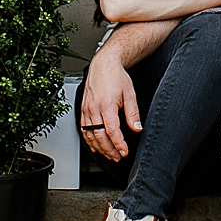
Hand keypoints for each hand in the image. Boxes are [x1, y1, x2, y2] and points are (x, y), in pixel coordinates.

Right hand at [79, 47, 141, 161]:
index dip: (118, 144)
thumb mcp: (130, 94)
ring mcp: (86, 110)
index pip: (112, 131)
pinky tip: (96, 145)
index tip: (124, 152)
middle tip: (118, 157)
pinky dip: (89, 140)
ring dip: (99, 148)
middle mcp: (94, 109)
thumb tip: (137, 128)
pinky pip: (84, 129)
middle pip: (99, 137)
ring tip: (109, 155)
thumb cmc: (116, 77)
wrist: (103, 64)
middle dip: (109, 150)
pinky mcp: (83, 110)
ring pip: (90, 135)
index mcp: (106, 105)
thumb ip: (133, 113)